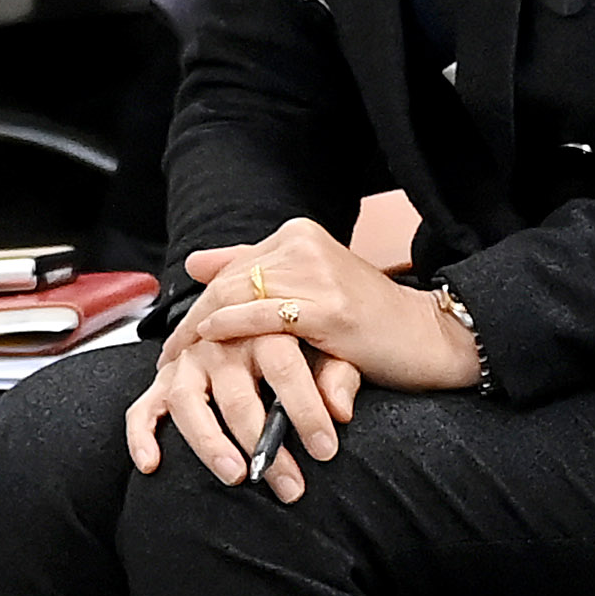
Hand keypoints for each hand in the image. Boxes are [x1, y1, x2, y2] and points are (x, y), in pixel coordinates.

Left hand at [129, 217, 438, 501]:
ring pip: (240, 297)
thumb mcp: (308, 287)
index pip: (233, 267)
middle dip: (193, 319)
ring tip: (179, 360)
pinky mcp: (330, 309)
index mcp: (300, 235)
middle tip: (167, 354)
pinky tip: (210, 340)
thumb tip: (195, 261)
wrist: (427, 339)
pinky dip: (232, 327)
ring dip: (202, 330)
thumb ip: (253, 269)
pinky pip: (265, 315)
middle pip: (230, 281)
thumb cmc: (369, 322)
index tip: (176, 336)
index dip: (199, 301)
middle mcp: (305, 245)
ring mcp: (318, 274)